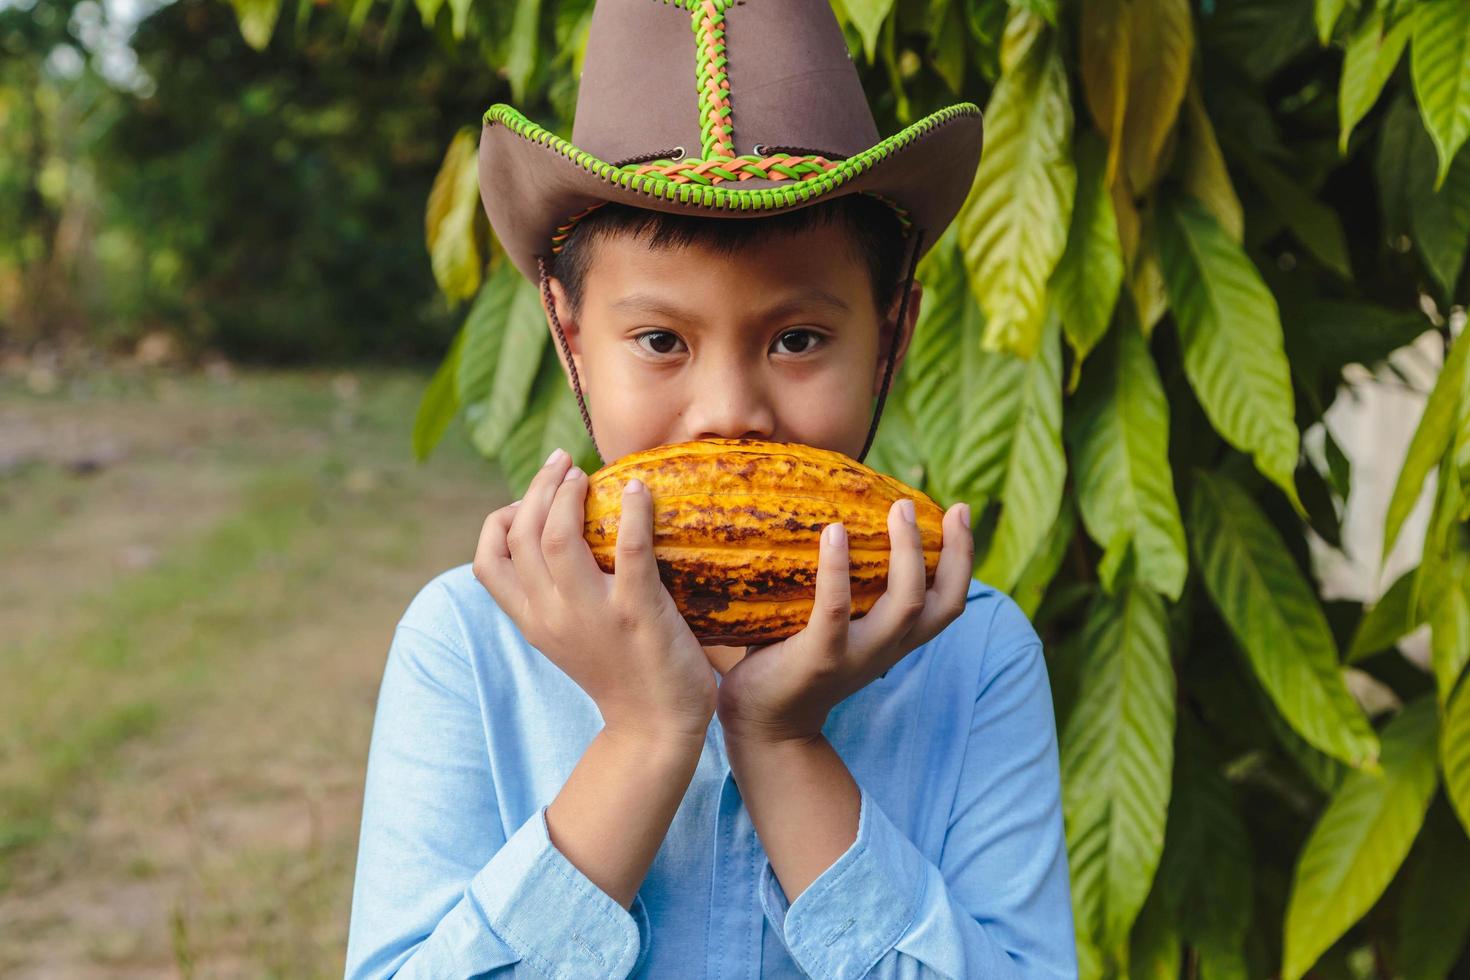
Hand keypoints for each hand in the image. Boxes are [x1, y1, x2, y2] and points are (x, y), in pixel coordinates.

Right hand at [474, 448, 716, 741]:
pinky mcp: (638, 611)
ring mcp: (593, 613)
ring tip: (585, 474)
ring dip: (569, 494)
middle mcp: (552, 615)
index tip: (528, 499)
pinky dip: (631, 512)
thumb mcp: (568, 637)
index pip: (487, 562)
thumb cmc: (620, 672)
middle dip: (538, 487)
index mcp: (532, 620)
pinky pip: (629, 548)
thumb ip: (554, 596)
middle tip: (563, 463)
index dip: (501, 518)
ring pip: (559, 536)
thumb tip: (560, 538)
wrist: (656, 727)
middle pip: (522, 535)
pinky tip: (637, 490)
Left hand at [716, 498, 973, 744]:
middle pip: (942, 602)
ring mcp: (857, 656)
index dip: (963, 558)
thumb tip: (838, 522)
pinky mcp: (820, 658)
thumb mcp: (836, 628)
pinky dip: (838, 570)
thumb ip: (849, 592)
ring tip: (898, 510)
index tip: (959, 512)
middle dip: (951, 552)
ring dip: (907, 553)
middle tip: (932, 506)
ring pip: (906, 604)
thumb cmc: (793, 660)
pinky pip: (836, 610)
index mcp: (895, 640)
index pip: (949, 602)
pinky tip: (834, 532)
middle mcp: (887, 649)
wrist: (765, 724)